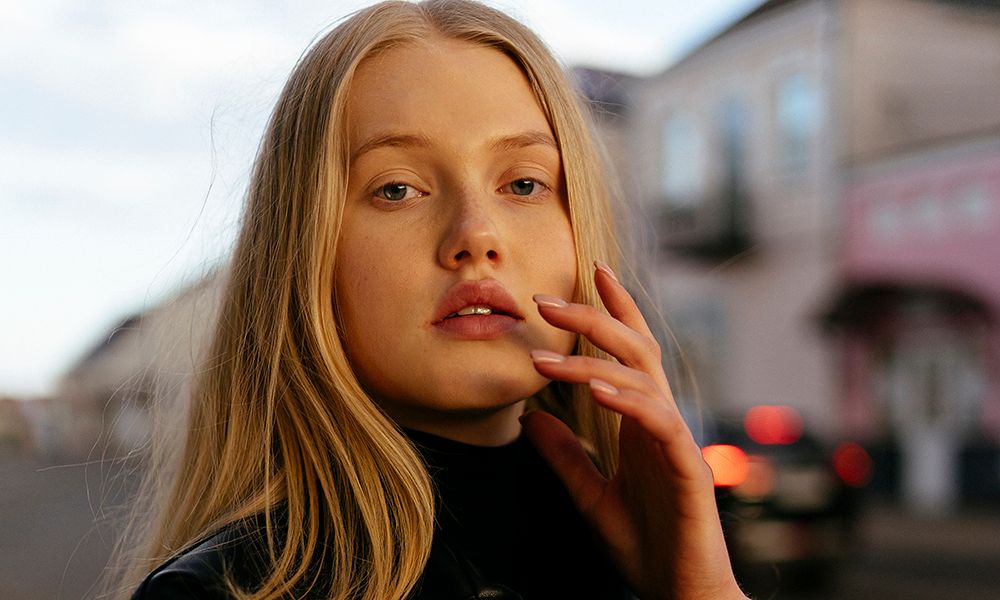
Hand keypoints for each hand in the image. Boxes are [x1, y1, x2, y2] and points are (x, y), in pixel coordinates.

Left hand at [521, 261, 746, 599]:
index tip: (594, 271)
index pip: (630, 353)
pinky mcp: (688, 468)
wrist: (681, 593)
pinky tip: (596, 390)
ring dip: (592, 360)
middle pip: (634, 350)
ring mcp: (676, 441)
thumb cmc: (647, 544)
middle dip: (593, 318)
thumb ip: (565, 456)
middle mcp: (661, 421)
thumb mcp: (590, 494)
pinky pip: (659, 423)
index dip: (615, 310)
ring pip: (641, 379)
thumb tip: (530, 417)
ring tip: (545, 356)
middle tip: (545, 300)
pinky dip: (628, 401)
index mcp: (641, 422)